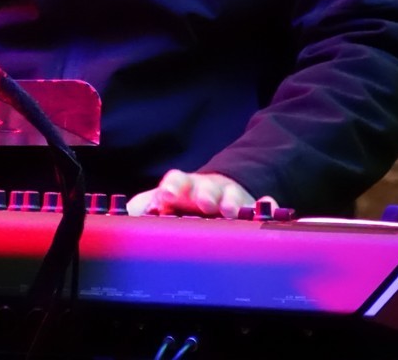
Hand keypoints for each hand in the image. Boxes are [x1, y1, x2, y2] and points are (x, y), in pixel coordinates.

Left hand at [124, 169, 272, 218]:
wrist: (216, 192)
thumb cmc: (184, 202)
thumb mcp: (161, 203)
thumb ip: (144, 207)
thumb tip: (128, 215)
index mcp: (182, 187)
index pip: (176, 181)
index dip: (172, 186)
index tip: (167, 194)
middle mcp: (207, 190)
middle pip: (206, 188)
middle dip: (204, 193)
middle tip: (203, 203)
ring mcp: (231, 197)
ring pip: (233, 196)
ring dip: (231, 201)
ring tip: (230, 210)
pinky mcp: (251, 207)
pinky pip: (263, 207)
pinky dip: (267, 207)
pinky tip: (269, 208)